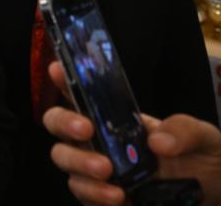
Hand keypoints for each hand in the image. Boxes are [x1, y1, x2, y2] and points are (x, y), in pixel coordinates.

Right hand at [43, 61, 220, 205]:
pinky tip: (118, 198)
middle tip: (86, 130)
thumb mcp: (205, 137)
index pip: (84, 94)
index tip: (58, 70)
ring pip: (65, 160)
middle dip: (63, 123)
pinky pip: (84, 196)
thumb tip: (156, 142)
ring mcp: (100, 171)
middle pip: (58, 125)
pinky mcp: (104, 199)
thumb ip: (184, 131)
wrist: (215, 197)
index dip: (65, 80)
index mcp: (119, 119)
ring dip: (79, 164)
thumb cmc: (205, 160)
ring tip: (108, 174)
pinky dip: (94, 196)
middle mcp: (101, 141)